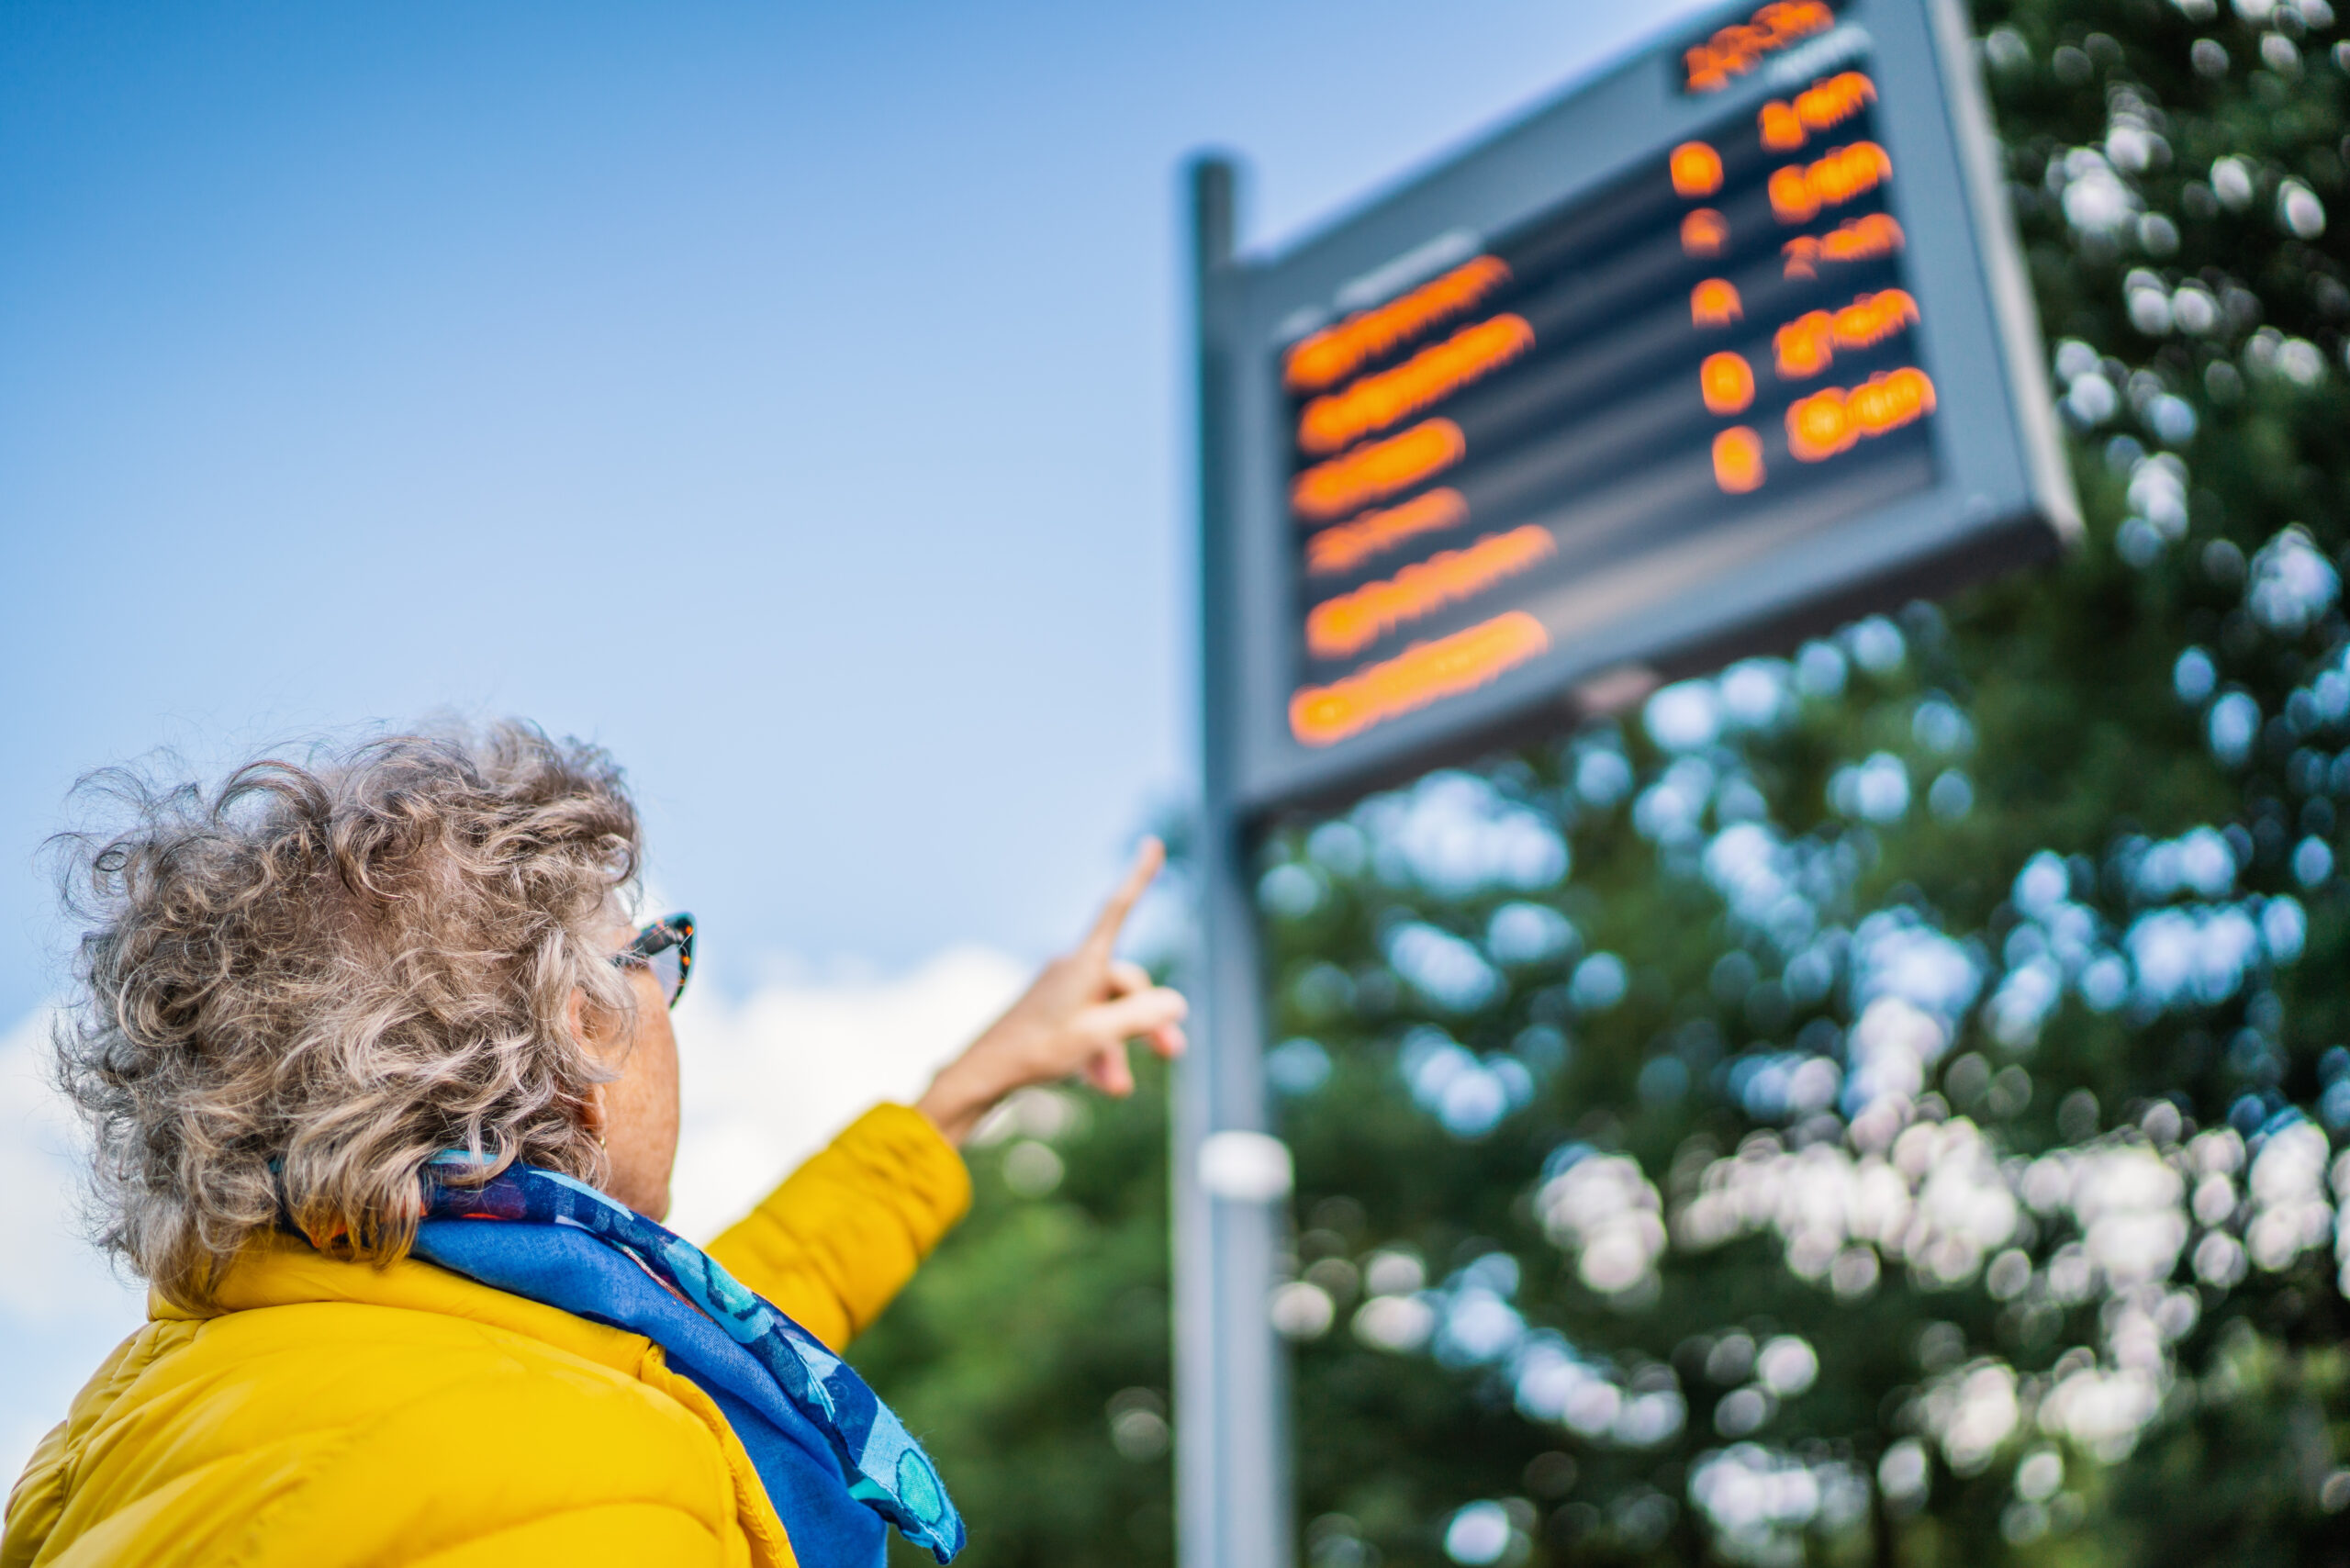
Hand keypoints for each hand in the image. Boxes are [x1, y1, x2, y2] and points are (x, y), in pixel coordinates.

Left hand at [915, 839, 1188, 1145]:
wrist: (981, 1074)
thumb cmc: (1035, 1051)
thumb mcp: (1096, 1037)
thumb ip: (1140, 1018)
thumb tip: (1178, 1003)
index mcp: (1082, 964)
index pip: (1117, 911)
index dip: (1138, 878)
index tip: (1152, 844)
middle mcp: (1073, 970)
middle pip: (1127, 985)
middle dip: (1148, 1020)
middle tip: (1171, 1053)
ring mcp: (1061, 992)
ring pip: (1108, 1012)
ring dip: (1121, 1047)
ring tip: (1120, 1088)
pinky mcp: (1051, 1013)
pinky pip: (1088, 1025)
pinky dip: (1100, 1052)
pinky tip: (1104, 1084)